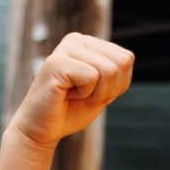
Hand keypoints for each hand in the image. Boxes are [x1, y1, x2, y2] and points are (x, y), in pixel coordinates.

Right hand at [7, 33, 134, 149]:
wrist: (41, 129)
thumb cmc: (71, 110)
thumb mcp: (103, 90)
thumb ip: (116, 72)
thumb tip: (128, 57)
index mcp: (88, 43)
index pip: (127, 58)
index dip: (117, 85)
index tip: (93, 93)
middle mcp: (76, 39)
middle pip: (122, 62)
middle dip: (109, 89)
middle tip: (83, 96)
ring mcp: (65, 48)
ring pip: (110, 70)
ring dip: (96, 93)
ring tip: (74, 95)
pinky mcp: (56, 62)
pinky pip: (92, 77)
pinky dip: (84, 94)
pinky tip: (65, 95)